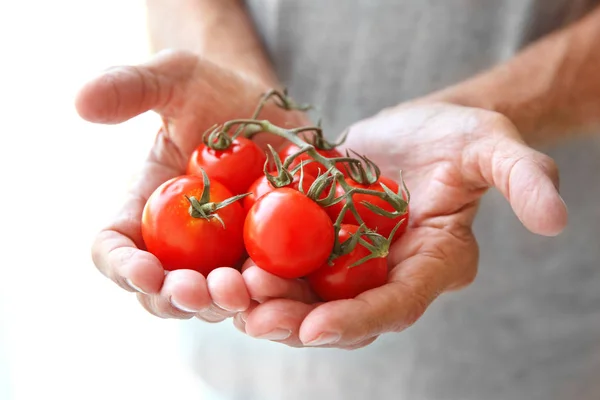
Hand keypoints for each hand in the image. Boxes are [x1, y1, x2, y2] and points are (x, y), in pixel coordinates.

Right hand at [75, 50, 305, 321]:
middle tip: (196, 290)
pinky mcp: (263, 259)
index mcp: (144, 209)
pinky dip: (267, 293)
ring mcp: (222, 256)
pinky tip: (279, 283)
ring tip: (239, 290)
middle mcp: (178, 243)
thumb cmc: (213, 91)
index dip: (121, 267)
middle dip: (174, 297)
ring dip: (221, 303)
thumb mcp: (174, 78)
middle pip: (162, 290)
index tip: (144, 271)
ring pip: (212, 300)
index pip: (114, 249)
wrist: (270, 107)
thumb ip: (129, 87)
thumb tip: (81, 102)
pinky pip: (262, 289)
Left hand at [237, 102, 567, 347]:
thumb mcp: (492, 144)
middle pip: (343, 314)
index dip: (361, 319)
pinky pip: (287, 265)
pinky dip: (258, 268)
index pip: (398, 303)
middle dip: (300, 322)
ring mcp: (351, 263)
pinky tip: (227, 265)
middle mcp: (388, 275)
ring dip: (269, 302)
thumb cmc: (457, 137)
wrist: (412, 130)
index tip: (319, 330)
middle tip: (257, 318)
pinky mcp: (320, 243)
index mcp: (432, 264)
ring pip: (307, 297)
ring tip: (232, 294)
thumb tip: (558, 219)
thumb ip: (524, 176)